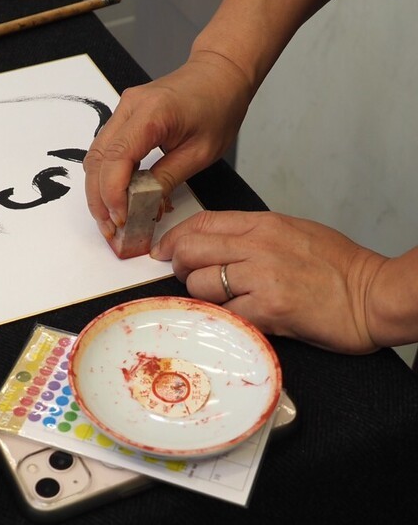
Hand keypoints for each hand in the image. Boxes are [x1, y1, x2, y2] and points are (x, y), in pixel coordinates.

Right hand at [82, 51, 252, 239]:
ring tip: (111, 217)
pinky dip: (106, 176)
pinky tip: (116, 196)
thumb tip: (142, 206)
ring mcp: (123, 109)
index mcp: (152, 114)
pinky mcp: (123, 116)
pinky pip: (104, 149)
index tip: (121, 218)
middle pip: (97, 159)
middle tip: (110, 227)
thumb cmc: (219, 107)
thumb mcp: (201, 152)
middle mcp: (130, 108)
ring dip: (98, 190)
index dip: (113, 193)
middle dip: (99, 198)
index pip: (117, 158)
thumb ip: (167, 179)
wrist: (219, 73)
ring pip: (95, 156)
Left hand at [150, 210, 388, 354]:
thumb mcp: (292, 232)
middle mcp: (257, 246)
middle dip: (179, 266)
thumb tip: (211, 244)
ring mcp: (261, 278)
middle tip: (187, 277)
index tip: (165, 250)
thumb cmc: (338, 267)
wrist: (374, 295)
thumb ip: (250, 234)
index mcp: (263, 224)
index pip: (201, 222)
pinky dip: (223, 318)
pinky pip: (223, 313)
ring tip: (221, 301)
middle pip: (190, 250)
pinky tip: (238, 318)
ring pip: (199, 283)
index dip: (175, 237)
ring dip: (201, 296)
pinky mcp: (268, 310)